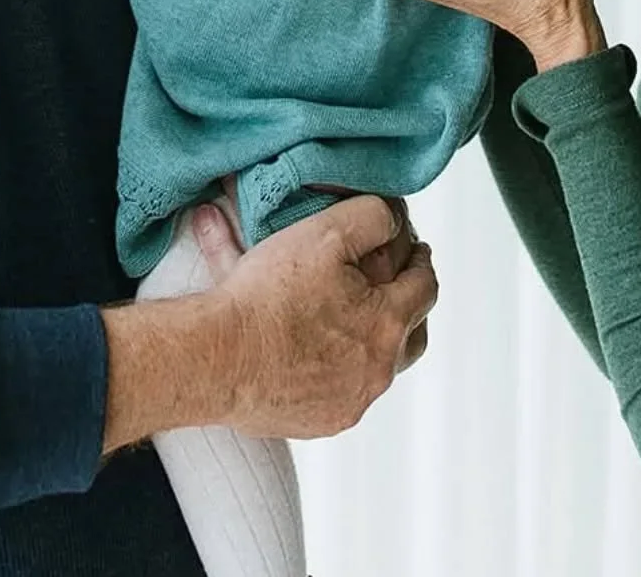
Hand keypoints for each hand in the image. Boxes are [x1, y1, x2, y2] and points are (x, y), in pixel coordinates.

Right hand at [101, 194, 435, 450]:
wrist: (215, 358)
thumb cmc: (265, 297)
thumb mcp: (325, 232)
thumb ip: (371, 217)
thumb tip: (393, 217)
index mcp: (387, 323)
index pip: (425, 285)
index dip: (418, 260)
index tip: (411, 249)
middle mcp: (377, 370)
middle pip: (413, 334)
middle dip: (407, 304)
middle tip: (392, 283)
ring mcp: (351, 402)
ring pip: (379, 366)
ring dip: (374, 338)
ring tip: (355, 315)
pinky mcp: (321, 422)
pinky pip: (345, 392)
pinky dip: (340, 369)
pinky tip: (320, 349)